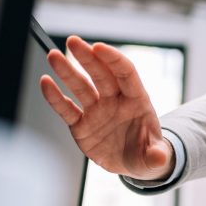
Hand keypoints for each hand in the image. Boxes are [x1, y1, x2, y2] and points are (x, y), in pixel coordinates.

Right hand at [39, 36, 173, 180]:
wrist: (132, 164)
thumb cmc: (147, 153)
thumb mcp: (154, 157)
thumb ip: (156, 156)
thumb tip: (160, 159)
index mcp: (137, 101)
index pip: (126, 74)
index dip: (113, 60)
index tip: (99, 47)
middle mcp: (115, 101)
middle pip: (101, 74)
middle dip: (87, 57)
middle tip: (73, 41)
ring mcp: (97, 111)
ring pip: (81, 87)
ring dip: (67, 71)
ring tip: (53, 55)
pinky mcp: (81, 125)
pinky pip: (67, 109)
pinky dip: (55, 97)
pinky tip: (45, 82)